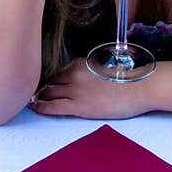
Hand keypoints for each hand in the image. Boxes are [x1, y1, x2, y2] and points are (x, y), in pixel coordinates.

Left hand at [30, 57, 154, 118]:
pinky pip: (53, 106)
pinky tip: (35, 108)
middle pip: (51, 81)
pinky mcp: (78, 106)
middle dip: (43, 87)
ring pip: (49, 92)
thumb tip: (83, 82)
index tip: (48, 84)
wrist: (138, 87)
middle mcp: (74, 74)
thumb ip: (88, 73)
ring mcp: (75, 90)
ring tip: (33, 101)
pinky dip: (41, 107)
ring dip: (40, 96)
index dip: (52, 80)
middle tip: (36, 93)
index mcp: (80, 63)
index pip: (59, 72)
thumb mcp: (102, 69)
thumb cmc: (126, 80)